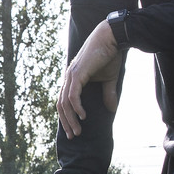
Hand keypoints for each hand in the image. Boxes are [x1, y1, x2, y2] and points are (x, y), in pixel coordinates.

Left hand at [57, 21, 123, 137]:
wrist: (111, 38)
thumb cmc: (110, 55)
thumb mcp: (109, 79)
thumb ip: (108, 94)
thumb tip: (112, 109)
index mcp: (73, 78)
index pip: (65, 101)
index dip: (67, 116)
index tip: (73, 129)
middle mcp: (69, 77)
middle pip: (61, 105)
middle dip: (66, 122)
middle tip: (73, 135)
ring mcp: (71, 75)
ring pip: (65, 103)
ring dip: (70, 119)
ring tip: (78, 130)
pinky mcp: (77, 74)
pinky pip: (73, 96)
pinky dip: (77, 108)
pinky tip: (83, 116)